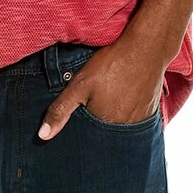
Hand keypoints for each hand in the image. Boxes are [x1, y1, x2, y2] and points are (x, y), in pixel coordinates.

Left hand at [38, 36, 165, 139]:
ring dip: (112, 126)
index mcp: (105, 127)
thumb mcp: (80, 85)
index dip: (82, 139)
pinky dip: (126, 119)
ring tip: (109, 108)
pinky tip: (123, 105)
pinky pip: (135, 124)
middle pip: (104, 139)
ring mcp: (139, 123)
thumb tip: (43, 136)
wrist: (148, 46)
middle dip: (96, 133)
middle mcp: (123, 130)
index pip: (89, 145)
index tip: (79, 130)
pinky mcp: (149, 114)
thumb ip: (60, 110)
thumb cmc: (112, 64)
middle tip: (96, 113)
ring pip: (120, 132)